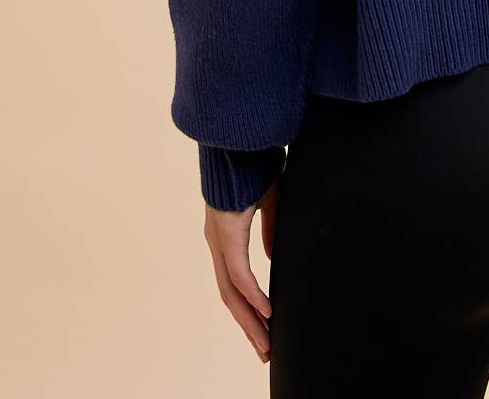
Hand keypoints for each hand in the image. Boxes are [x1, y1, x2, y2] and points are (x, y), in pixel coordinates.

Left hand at [203, 179, 281, 363]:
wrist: (243, 138)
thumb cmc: (255, 164)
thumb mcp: (269, 200)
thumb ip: (269, 229)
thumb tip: (270, 257)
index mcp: (226, 234)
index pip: (234, 282)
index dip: (248, 308)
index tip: (264, 330)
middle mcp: (218, 242)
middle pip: (230, 296)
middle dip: (248, 326)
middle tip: (264, 351)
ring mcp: (220, 239)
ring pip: (231, 292)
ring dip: (250, 320)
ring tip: (265, 344)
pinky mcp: (227, 232)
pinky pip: (239, 273)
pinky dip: (253, 295)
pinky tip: (267, 312)